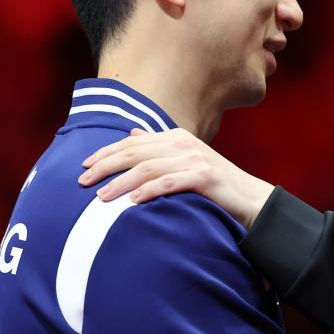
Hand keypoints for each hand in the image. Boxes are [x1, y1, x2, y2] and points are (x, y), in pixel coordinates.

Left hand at [77, 128, 274, 227]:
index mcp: (176, 137)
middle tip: (82, 181)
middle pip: (135, 152)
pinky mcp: (205, 177)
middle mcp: (184, 144)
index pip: (132, 142)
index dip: (106, 152)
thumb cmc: (215, 184)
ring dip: (121, 182)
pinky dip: (150, 191)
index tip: (84, 166)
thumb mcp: (185, 160)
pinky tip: (133, 201)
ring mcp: (195, 159)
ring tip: (101, 198)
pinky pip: (170, 183)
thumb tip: (133, 133)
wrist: (251, 199)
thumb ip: (160, 147)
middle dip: (106, 165)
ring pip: (148, 168)